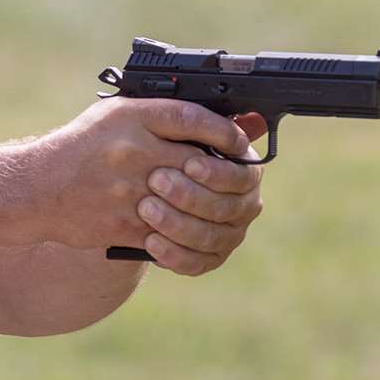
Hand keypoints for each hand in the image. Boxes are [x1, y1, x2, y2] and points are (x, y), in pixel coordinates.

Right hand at [32, 99, 263, 268]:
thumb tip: (222, 118)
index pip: (192, 118)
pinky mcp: (124, 223)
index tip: (238, 140)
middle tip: (236, 176)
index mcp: (132, 118)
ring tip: (214, 203)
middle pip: (199, 163)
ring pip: (189, 202)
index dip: (225, 131)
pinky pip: (169, 232)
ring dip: (207, 205)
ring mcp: (129, 191)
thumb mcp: (118, 114)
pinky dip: (183, 231)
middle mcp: (132, 151)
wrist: (37, 189)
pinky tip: (189, 225)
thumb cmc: (80, 148)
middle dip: (224, 173)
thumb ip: (164, 114)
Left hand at [136, 113, 265, 275]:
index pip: (242, 175)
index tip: (189, 164)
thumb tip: (245, 116)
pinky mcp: (209, 257)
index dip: (217, 173)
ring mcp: (228, 234)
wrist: (134, 189)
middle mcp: (242, 204)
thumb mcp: (171, 126)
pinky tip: (151, 241)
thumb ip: (201, 121)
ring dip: (177, 224)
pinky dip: (174, 254)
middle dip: (190, 196)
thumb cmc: (157, 149)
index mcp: (243, 170)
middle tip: (156, 181)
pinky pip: (197, 263)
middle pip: (226, 208)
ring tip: (146, 208)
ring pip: (210, 237)